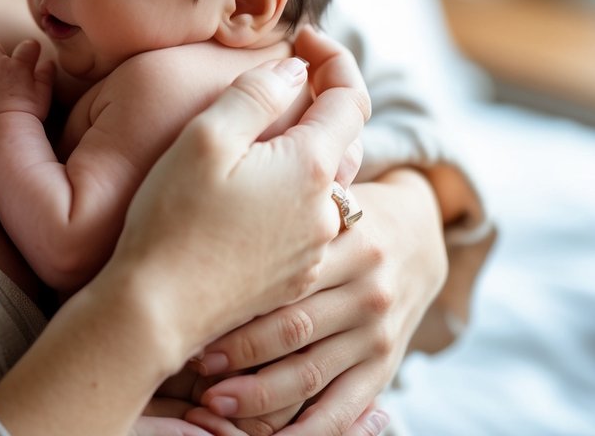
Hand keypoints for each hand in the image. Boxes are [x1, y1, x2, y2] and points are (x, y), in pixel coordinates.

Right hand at [102, 26, 371, 367]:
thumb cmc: (173, 218)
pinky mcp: (294, 277)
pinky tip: (249, 195)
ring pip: (328, 184)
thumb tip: (294, 69)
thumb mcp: (206, 136)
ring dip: (306, 152)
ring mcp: (315, 249)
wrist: (158, 309)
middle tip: (281, 81)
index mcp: (312, 166)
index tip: (303, 38)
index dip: (333, 57)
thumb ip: (256, 92)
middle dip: (319, 103)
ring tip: (262, 138)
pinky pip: (310, 221)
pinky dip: (292, 194)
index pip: (350, 95)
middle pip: (344, 139)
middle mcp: (327, 210)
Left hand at [187, 169, 443, 435]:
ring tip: (216, 402)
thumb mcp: (323, 197)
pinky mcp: (384, 365)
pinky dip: (310, 430)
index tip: (193, 316)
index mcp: (348, 241)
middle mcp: (367, 290)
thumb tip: (201, 212)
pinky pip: (346, 407)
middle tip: (194, 363)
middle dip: (239, 351)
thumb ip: (281, 209)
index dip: (236, 300)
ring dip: (261, 394)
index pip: (286, 276)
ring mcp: (377, 333)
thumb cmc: (342, 213)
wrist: (418, 233)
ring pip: (313, 372)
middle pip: (294, 327)